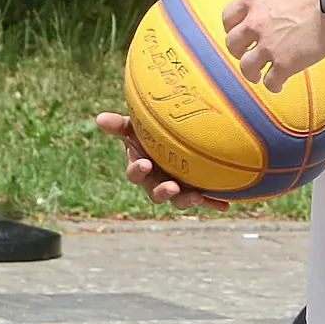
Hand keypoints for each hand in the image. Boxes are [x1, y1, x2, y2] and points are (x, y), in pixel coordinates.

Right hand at [94, 112, 227, 211]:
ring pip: (179, 200)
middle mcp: (157, 182)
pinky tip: (225, 205)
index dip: (138, 170)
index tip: (145, 163)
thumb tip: (99, 118)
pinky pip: (204, 198)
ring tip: (196, 196)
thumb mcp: (135, 127)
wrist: (173, 137)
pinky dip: (213, 202)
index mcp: (142, 168)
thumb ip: (120, 125)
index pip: (136, 173)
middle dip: (163, 192)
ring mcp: (177, 187)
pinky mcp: (194, 189)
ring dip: (187, 199)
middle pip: (157, 193)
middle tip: (171, 186)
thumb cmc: (150, 132)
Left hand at [221, 0, 324, 90]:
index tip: (239, 32)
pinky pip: (271, 81)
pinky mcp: (285, 63)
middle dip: (239, 51)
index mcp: (254, 0)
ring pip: (247, 67)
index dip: (231, 27)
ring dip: (251, 72)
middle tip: (247, 53)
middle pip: (233, 44)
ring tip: (258, 75)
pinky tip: (277, 85)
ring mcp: (269, 46)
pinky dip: (272, 85)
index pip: (227, 17)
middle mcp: (255, 24)